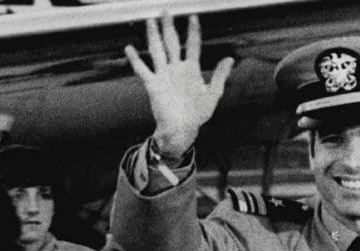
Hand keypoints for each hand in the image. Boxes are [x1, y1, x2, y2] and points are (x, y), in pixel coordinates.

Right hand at [125, 14, 234, 157]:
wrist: (182, 129)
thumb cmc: (198, 115)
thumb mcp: (213, 94)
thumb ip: (220, 75)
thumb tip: (229, 58)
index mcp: (191, 69)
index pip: (193, 44)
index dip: (193, 30)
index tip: (193, 16)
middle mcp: (176, 68)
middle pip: (172, 42)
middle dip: (169, 26)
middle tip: (165, 11)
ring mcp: (163, 75)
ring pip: (157, 50)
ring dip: (153, 36)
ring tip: (149, 21)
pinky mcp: (153, 85)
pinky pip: (142, 69)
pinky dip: (135, 59)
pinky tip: (129, 48)